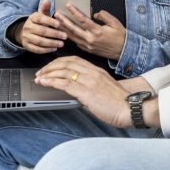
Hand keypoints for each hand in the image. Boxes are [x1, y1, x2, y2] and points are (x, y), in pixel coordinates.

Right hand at [13, 0, 66, 53]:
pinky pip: (37, 49)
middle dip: (54, 34)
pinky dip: (46, 50)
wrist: (25, 32)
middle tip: (65, 36)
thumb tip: (47, 0)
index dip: (50, 21)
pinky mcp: (27, 46)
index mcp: (32, 18)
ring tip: (62, 44)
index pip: (40, 19)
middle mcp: (28, 27)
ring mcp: (27, 37)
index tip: (59, 24)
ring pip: (40, 41)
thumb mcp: (42, 15)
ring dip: (52, 43)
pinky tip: (54, 48)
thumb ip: (45, 9)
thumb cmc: (39, 23)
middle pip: (41, 31)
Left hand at [35, 56, 154, 127]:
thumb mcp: (105, 89)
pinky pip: (64, 83)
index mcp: (97, 71)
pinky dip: (51, 81)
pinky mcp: (86, 91)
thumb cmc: (120, 103)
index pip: (74, 60)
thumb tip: (80, 91)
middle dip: (50, 66)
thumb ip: (93, 86)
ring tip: (39, 78)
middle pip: (66, 62)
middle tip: (41, 72)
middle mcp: (92, 72)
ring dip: (48, 73)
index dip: (59, 62)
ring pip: (63, 71)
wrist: (130, 108)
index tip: (51, 68)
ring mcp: (89, 81)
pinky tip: (44, 82)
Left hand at [54, 5, 126, 59]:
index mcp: (97, 31)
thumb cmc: (120, 36)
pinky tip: (66, 32)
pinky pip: (76, 42)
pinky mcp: (88, 50)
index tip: (68, 6)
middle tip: (56, 14)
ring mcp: (88, 46)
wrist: (123, 51)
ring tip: (57, 22)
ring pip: (73, 37)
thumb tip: (95, 13)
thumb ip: (104, 16)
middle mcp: (90, 39)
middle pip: (73, 29)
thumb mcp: (115, 23)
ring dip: (64, 29)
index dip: (74, 12)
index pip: (82, 20)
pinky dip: (70, 37)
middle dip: (64, 21)